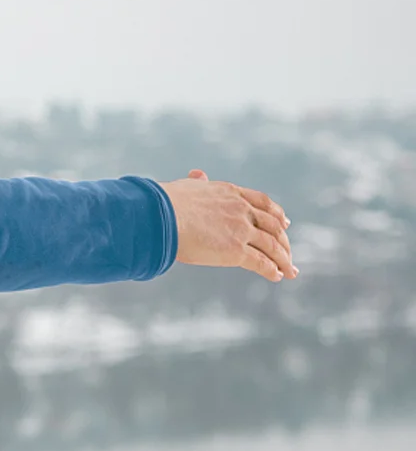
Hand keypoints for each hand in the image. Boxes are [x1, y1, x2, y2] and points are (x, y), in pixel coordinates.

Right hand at [159, 169, 297, 280]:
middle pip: (272, 226)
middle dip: (283, 241)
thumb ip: (197, 182)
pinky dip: (272, 270)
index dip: (277, 214)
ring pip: (272, 246)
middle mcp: (241, 210)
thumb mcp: (188, 186)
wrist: (161, 216)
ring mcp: (241, 230)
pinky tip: (277, 276)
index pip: (263, 203)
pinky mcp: (236, 251)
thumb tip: (197, 174)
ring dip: (283, 259)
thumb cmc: (165, 203)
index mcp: (231, 193)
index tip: (285, 223)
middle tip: (287, 252)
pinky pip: (261, 262)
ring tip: (289, 271)